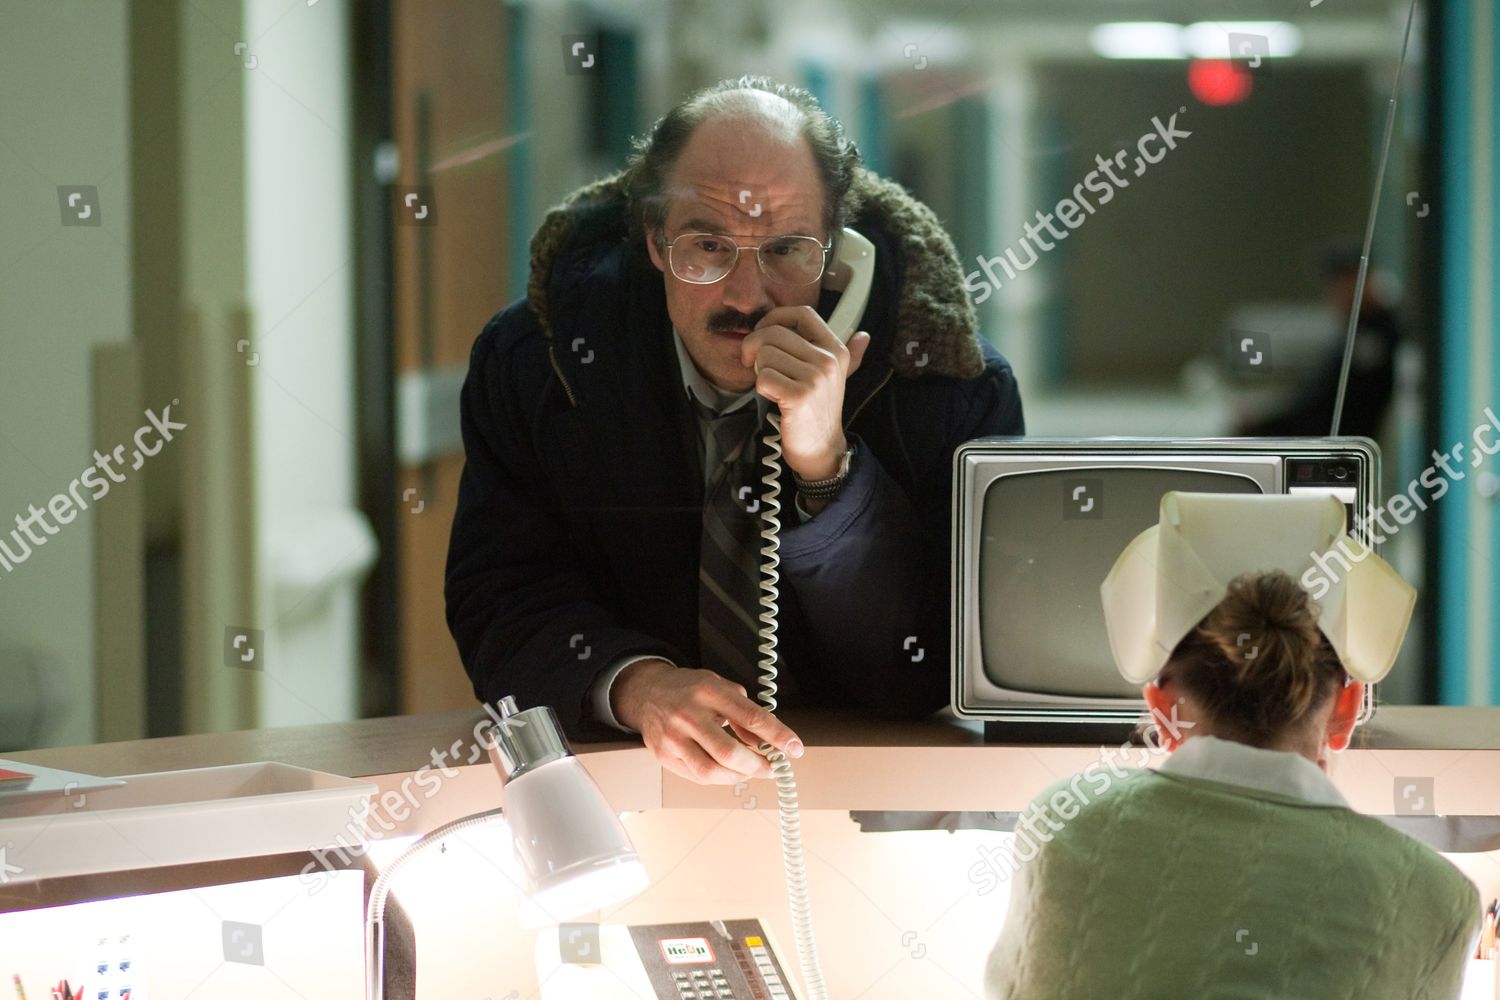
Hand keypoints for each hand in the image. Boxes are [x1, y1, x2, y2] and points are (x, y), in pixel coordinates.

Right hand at [611, 658, 804, 784]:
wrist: (647, 692)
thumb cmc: (689, 690)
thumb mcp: (721, 688)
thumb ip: (745, 713)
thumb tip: (768, 742)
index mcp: (709, 691)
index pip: (751, 718)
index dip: (778, 736)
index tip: (794, 748)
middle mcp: (689, 714)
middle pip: (730, 752)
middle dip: (758, 766)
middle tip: (771, 767)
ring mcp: (673, 738)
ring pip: (712, 771)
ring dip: (739, 777)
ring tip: (750, 771)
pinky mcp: (664, 756)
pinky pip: (698, 776)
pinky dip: (720, 778)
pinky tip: (728, 771)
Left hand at [742, 306, 869, 481]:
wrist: (822, 449)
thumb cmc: (820, 411)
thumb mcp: (838, 379)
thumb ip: (850, 355)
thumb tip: (864, 336)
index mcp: (836, 349)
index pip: (801, 313)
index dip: (775, 318)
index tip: (764, 334)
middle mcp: (828, 360)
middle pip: (774, 333)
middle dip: (754, 347)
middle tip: (756, 365)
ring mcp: (815, 379)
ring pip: (765, 354)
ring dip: (759, 371)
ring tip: (772, 384)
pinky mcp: (799, 396)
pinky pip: (764, 377)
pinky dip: (761, 387)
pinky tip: (772, 397)